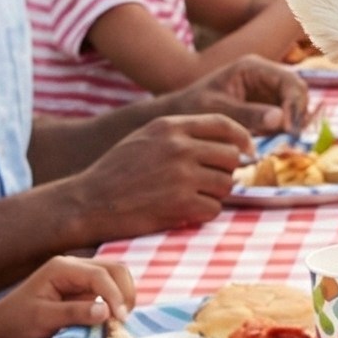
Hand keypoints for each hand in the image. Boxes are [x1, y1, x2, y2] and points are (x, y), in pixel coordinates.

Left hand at [0, 255, 134, 337]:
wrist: (5, 323)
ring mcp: (82, 275)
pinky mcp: (86, 288)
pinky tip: (114, 320)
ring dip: (124, 296)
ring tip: (120, 321)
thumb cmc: (19, 319)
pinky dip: (118, 301)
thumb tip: (106, 312)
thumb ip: (74, 313)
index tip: (120, 319)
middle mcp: (75, 266)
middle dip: (125, 292)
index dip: (114, 295)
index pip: (99, 275)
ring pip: (117, 276)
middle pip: (115, 268)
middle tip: (123, 320)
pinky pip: (111, 288)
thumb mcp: (43, 318)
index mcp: (62, 267)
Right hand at [72, 113, 254, 238]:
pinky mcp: (181, 204)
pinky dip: (204, 214)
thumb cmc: (118, 171)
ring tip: (191, 198)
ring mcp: (181, 175)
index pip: (224, 123)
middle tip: (209, 182)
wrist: (88, 202)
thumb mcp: (146, 137)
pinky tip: (184, 212)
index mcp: (170, 125)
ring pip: (226, 184)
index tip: (248, 151)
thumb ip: (181, 134)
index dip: (242, 138)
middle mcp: (179, 146)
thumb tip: (226, 141)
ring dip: (215, 195)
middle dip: (226, 171)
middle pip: (231, 156)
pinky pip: (214, 209)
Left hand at [167, 56, 309, 134]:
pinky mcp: (266, 107)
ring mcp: (267, 91)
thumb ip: (248, 114)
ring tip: (284, 144)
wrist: (178, 114)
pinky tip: (277, 144)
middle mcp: (265, 76)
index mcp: (253, 67)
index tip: (291, 130)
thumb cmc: (192, 107)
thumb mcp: (218, 111)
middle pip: (298, 92)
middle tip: (292, 140)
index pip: (289, 81)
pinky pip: (285, 118)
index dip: (295, 105)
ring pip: (295, 106)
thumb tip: (281, 120)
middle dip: (298, 115)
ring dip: (294, 125)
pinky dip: (285, 131)